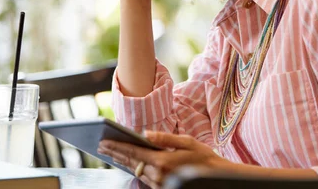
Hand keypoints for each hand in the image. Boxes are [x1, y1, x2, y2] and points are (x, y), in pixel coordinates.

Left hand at [98, 131, 231, 188]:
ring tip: (112, 152)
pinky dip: (136, 168)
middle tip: (101, 146)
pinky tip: (129, 162)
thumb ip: (165, 138)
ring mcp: (160, 184)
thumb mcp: (187, 142)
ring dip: (124, 161)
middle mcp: (158, 175)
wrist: (216, 178)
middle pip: (131, 163)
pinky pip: (145, 178)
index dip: (117, 147)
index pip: (134, 153)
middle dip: (116, 153)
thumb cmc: (204, 158)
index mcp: (163, 161)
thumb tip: (146, 134)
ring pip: (137, 171)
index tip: (104, 142)